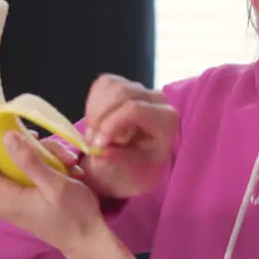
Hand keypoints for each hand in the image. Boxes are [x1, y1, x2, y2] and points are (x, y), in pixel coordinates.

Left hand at [0, 122, 104, 253]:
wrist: (88, 242)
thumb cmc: (75, 215)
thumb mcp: (56, 185)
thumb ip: (29, 161)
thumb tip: (6, 136)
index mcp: (4, 198)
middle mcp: (1, 201)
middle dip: (13, 143)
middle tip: (36, 132)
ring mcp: (11, 202)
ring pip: (11, 166)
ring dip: (35, 154)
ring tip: (66, 158)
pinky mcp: (21, 201)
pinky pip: (20, 175)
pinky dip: (37, 164)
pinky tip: (62, 165)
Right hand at [81, 74, 178, 198]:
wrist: (132, 161)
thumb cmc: (135, 169)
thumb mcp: (128, 174)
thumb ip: (115, 162)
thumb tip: (100, 151)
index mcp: (166, 120)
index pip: (134, 109)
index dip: (110, 124)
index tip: (97, 145)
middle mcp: (157, 99)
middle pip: (120, 93)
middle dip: (99, 118)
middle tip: (92, 142)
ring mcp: (141, 88)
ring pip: (110, 85)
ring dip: (95, 112)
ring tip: (96, 135)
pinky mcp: (124, 83)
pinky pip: (102, 84)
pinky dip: (93, 104)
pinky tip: (97, 123)